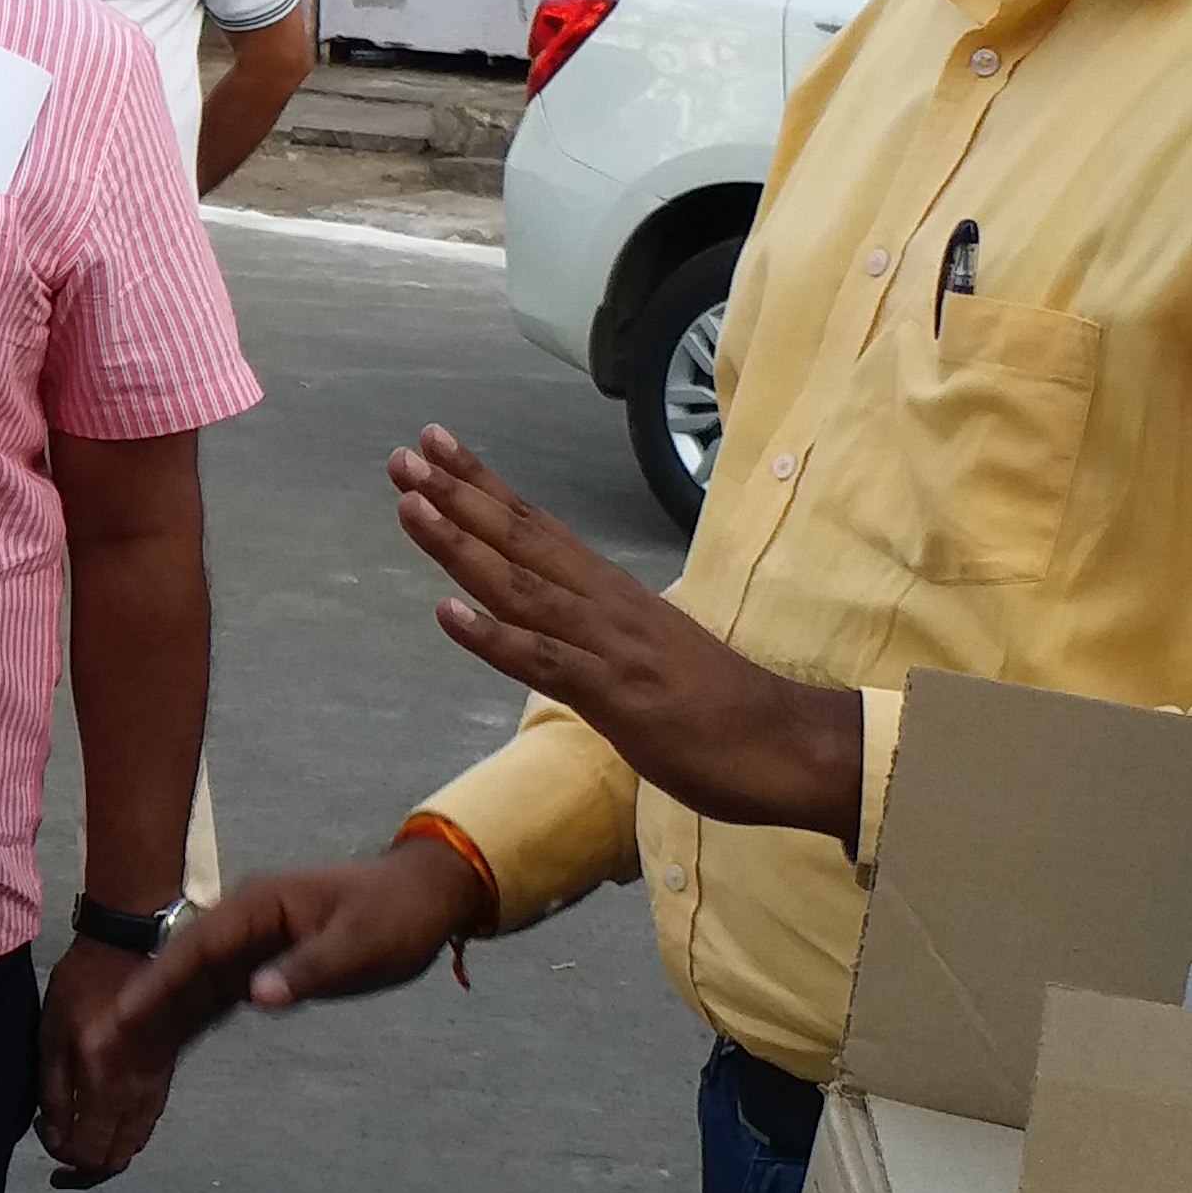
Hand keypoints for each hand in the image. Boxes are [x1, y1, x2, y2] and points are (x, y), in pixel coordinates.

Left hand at [36, 937, 199, 1187]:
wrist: (129, 947)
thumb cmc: (83, 985)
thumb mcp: (52, 1036)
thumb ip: (53, 1092)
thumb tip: (54, 1136)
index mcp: (107, 1088)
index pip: (90, 1155)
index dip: (62, 1158)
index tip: (43, 1135)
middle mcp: (138, 1098)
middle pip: (117, 1160)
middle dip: (85, 1168)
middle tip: (58, 1155)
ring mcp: (156, 1089)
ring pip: (134, 1146)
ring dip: (105, 1152)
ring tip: (77, 1140)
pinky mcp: (165, 1078)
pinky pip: (145, 1125)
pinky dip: (121, 1134)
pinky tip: (101, 1119)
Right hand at [138, 833, 495, 1047]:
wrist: (425, 899)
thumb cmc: (395, 915)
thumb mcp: (359, 943)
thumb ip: (306, 968)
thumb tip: (256, 997)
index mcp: (256, 907)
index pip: (194, 950)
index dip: (153, 984)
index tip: (116, 1016)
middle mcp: (241, 927)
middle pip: (178, 973)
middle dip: (136, 1012)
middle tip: (92, 1052)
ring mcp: (248, 949)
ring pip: (190, 992)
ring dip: (153, 1025)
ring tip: (107, 1063)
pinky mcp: (261, 970)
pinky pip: (215, 1003)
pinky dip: (185, 1028)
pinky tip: (155, 1056)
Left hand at [391, 427, 865, 844]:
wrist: (787, 746)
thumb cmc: (717, 707)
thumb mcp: (643, 655)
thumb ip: (593, 633)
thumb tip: (551, 628)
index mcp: (609, 594)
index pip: (536, 528)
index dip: (483, 487)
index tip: (435, 446)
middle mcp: (604, 605)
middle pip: (522, 539)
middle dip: (458, 496)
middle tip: (403, 454)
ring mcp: (609, 646)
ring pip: (521, 587)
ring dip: (460, 546)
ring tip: (409, 505)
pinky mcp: (615, 695)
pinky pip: (543, 662)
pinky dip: (491, 637)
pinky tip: (446, 613)